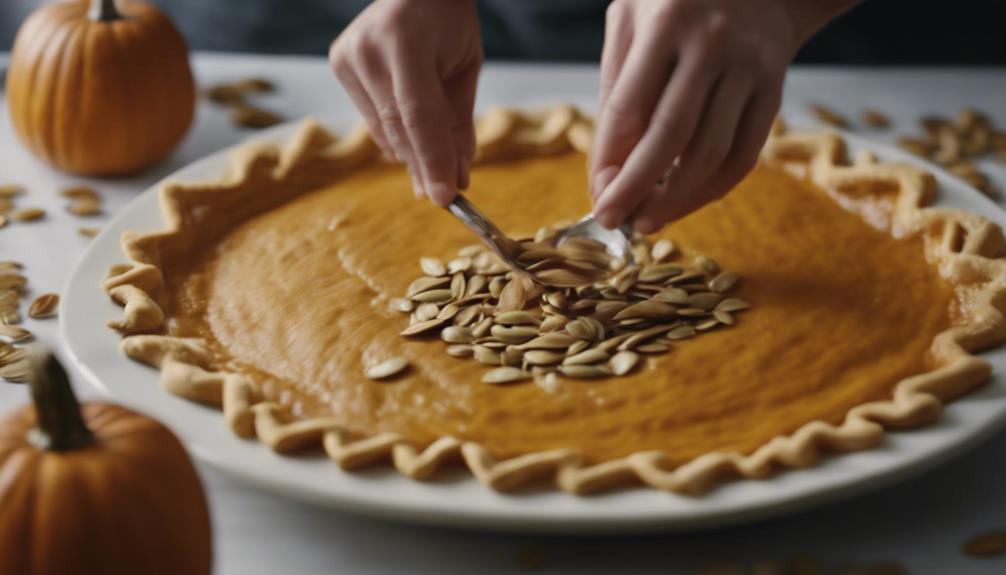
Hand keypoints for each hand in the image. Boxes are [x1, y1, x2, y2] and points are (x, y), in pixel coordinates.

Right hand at [329, 0, 481, 205]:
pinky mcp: (338, 63)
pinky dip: (396, 136)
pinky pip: (372, 120)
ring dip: (411, 153)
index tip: (447, 197)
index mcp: (407, 39)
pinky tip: (412, 134)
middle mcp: (368, 47)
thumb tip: (458, 177)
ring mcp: (348, 55)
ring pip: (383, 130)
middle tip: (446, 194)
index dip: (433, 160)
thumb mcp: (466, 68)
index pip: (419, 116)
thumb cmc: (448, 24)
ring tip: (435, 165)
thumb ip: (458, 122)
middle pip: (398, 128)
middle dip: (424, 165)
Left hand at [590, 0, 809, 232]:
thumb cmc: (675, 1)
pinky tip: (685, 202)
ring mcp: (749, 68)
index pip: (629, 107)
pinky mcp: (774, 91)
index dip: (609, 159)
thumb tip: (608, 166)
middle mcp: (712, 44)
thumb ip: (617, 84)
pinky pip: (743, 155)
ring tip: (647, 220)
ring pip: (711, 153)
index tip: (596, 193)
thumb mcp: (630, 17)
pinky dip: (712, 189)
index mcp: (666, 22)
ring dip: (676, 198)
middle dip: (636, 188)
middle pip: (670, 135)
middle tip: (613, 220)